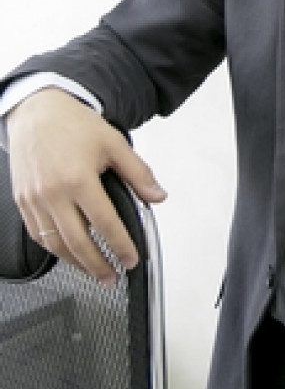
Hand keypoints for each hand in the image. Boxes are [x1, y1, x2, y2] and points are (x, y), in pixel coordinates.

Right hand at [6, 88, 165, 284]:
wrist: (37, 111)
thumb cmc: (73, 124)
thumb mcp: (113, 142)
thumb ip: (138, 172)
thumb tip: (158, 196)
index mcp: (78, 178)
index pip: (105, 223)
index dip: (120, 245)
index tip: (131, 259)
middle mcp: (53, 193)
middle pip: (78, 243)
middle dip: (97, 266)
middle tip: (112, 277)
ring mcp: (34, 200)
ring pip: (55, 245)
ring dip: (76, 263)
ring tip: (93, 271)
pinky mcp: (22, 202)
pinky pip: (38, 235)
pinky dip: (55, 249)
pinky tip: (69, 253)